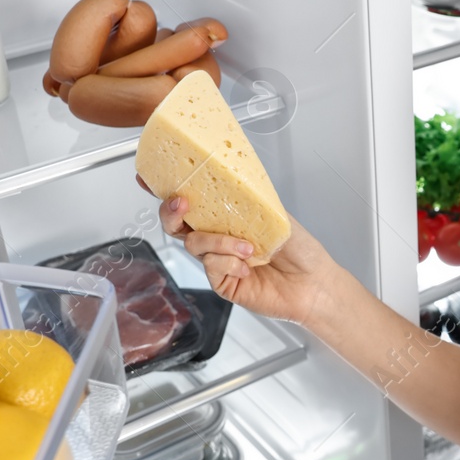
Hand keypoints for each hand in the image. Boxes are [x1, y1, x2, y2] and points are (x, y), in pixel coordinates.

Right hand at [140, 175, 338, 326]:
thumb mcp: (273, 213)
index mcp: (226, 217)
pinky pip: (210, 266)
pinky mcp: (221, 283)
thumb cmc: (300, 249)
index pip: (191, 200)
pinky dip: (227, 263)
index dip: (165, 189)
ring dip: (219, 242)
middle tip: (182, 202)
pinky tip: (248, 267)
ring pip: (194, 243)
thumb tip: (229, 176)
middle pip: (176, 224)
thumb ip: (247, 198)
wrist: (313, 283)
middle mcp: (217, 238)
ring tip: (247, 248)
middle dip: (172, 211)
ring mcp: (217, 261)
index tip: (146, 177)